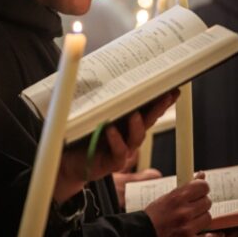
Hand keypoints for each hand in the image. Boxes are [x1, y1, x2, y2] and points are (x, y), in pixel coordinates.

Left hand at [53, 91, 178, 202]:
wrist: (65, 162)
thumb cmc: (78, 135)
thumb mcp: (88, 112)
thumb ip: (96, 97)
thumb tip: (100, 73)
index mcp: (124, 121)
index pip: (145, 107)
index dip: (160, 98)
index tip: (172, 87)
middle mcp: (127, 135)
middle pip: (148, 120)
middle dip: (159, 108)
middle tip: (167, 95)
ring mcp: (122, 150)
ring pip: (137, 137)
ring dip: (137, 125)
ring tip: (135, 114)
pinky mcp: (112, 163)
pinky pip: (119, 152)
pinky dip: (116, 140)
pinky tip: (110, 130)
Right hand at [144, 175, 223, 236]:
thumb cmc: (151, 219)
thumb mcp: (164, 199)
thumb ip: (184, 189)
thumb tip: (201, 175)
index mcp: (176, 199)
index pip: (202, 187)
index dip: (202, 189)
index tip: (200, 192)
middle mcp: (183, 213)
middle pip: (207, 202)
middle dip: (202, 204)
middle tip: (195, 208)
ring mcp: (187, 230)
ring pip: (208, 218)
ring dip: (202, 219)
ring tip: (194, 222)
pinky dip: (212, 236)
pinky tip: (212, 234)